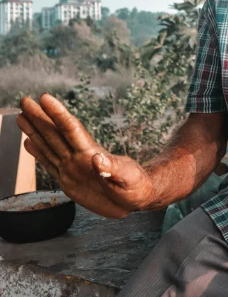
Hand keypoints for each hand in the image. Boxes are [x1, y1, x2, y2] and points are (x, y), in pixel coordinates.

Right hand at [17, 94, 155, 217]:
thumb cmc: (136, 186)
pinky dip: (38, 153)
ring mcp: (72, 168)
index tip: (44, 98)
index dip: (57, 113)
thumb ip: (112, 169)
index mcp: (91, 153)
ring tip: (21, 116)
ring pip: (49, 146)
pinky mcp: (69, 181)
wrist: (135, 199)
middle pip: (55, 133)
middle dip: (40, 117)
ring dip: (35, 131)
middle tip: (25, 100)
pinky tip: (29, 143)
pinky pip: (50, 164)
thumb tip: (96, 159)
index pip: (70, 129)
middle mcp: (78, 157)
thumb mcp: (127, 178)